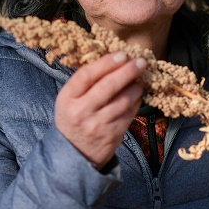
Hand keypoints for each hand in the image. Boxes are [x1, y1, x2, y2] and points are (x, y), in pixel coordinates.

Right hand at [55, 52, 145, 168]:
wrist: (74, 153)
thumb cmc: (74, 118)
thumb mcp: (69, 100)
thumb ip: (86, 82)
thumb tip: (113, 59)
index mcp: (67, 99)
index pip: (86, 75)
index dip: (106, 63)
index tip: (122, 54)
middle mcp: (81, 111)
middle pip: (108, 86)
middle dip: (128, 71)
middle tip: (141, 62)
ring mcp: (98, 125)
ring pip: (123, 100)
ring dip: (136, 87)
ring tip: (140, 79)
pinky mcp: (113, 135)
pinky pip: (130, 113)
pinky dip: (137, 101)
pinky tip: (138, 95)